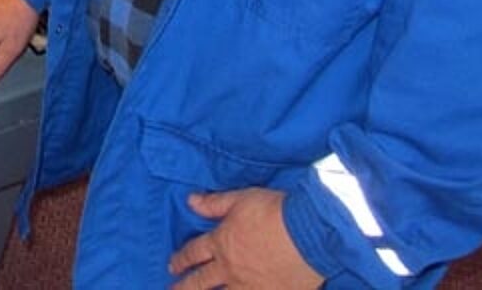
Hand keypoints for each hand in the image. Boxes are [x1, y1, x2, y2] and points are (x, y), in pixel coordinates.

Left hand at [168, 188, 322, 289]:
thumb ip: (214, 203)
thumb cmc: (274, 212)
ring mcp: (250, 286)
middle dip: (184, 287)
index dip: (181, 259)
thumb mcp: (240, 199)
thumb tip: (190, 200)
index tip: (172, 265)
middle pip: (200, 281)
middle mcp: (230, 268)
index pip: (194, 252)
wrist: (308, 234)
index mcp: (221, 243)